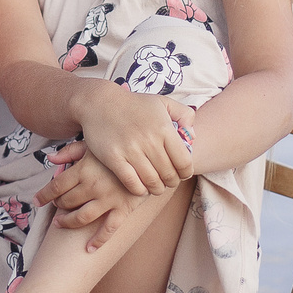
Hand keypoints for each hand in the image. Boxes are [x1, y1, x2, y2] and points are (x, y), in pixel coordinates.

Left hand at [34, 144, 143, 251]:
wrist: (149, 155)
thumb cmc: (117, 148)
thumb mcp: (93, 144)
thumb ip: (71, 151)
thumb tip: (51, 159)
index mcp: (84, 169)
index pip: (56, 186)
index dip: (44, 195)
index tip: (36, 201)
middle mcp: (93, 186)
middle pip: (67, 202)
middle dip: (58, 206)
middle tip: (56, 206)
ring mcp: (108, 199)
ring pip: (81, 217)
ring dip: (68, 222)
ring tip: (60, 223)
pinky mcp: (123, 209)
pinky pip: (109, 229)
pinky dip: (99, 241)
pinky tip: (89, 249)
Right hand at [70, 82, 194, 198]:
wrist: (100, 103)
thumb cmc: (134, 104)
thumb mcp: (163, 102)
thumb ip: (185, 114)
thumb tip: (192, 137)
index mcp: (164, 128)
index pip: (184, 162)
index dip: (186, 173)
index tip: (181, 173)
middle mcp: (149, 140)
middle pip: (169, 175)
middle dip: (172, 182)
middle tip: (168, 180)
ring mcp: (130, 150)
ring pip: (152, 182)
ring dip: (157, 188)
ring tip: (156, 186)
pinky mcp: (114, 158)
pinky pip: (132, 183)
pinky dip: (140, 190)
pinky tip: (141, 187)